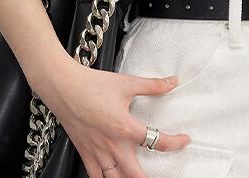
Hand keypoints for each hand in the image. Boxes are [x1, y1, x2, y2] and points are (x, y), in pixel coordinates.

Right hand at [34, 54, 190, 177]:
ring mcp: (97, 153)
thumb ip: (152, 86)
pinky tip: (114, 177)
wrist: (63, 87)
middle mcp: (112, 146)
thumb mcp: (126, 83)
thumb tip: (173, 82)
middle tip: (163, 175)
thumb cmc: (93, 84)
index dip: (175, 143)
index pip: (156, 142)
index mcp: (124, 127)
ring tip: (140, 177)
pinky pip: (96, 177)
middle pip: (136, 175)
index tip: (184, 140)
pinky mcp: (85, 154)